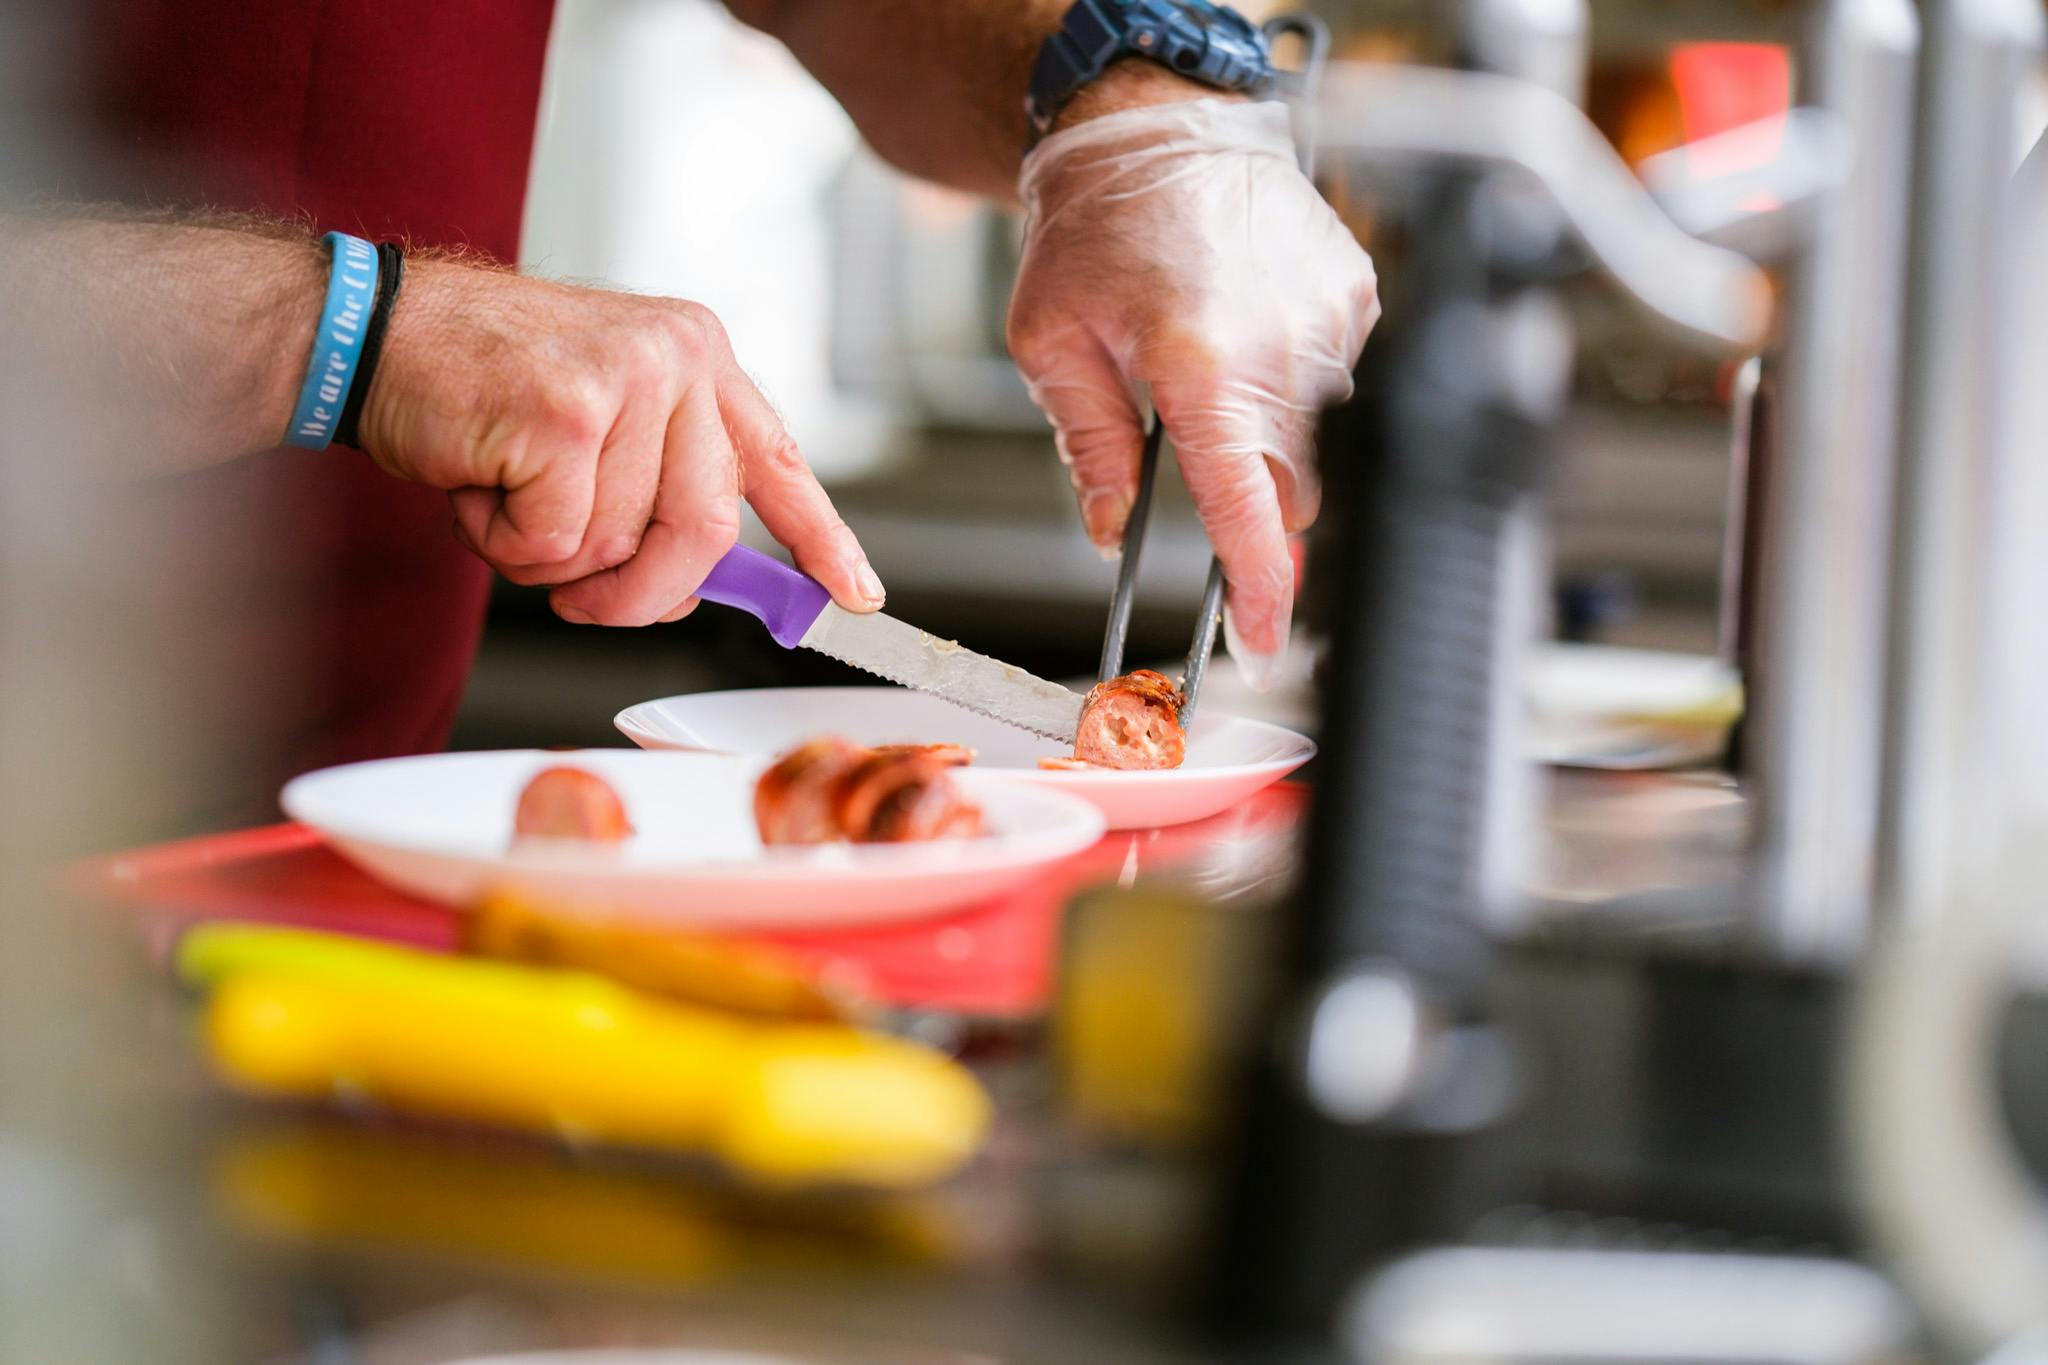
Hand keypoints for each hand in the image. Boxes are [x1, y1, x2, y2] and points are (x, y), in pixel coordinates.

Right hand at [359, 261, 881, 625]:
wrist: (375, 333)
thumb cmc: (481, 386)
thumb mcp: (602, 420)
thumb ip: (660, 489)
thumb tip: (699, 589)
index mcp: (698, 356)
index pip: (778, 461)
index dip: (821, 540)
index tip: (854, 595)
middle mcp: (678, 359)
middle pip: (708, 533)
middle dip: (644, 592)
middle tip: (585, 602)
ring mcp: (627, 380)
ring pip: (623, 545)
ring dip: (552, 558)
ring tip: (505, 496)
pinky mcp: (567, 414)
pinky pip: (558, 542)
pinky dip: (506, 543)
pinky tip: (478, 487)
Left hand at [1008, 96, 1379, 688]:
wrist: (1156, 127)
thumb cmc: (1095, 227)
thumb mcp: (1052, 345)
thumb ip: (1087, 448)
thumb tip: (1109, 527)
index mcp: (1201, 369)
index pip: (1246, 513)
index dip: (1259, 592)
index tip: (1263, 643)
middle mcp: (1280, 350)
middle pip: (1286, 489)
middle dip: (1248, 499)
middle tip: (1199, 454)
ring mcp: (1329, 321)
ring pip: (1311, 437)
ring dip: (1264, 430)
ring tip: (1206, 356)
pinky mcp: (1354, 294)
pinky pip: (1332, 376)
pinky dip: (1289, 377)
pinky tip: (1243, 326)